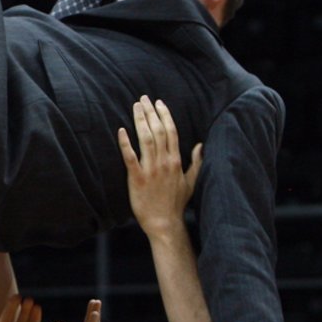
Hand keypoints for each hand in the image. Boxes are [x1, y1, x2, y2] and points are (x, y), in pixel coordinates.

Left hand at [117, 96, 200, 239]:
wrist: (164, 222)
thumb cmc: (176, 203)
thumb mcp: (191, 181)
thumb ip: (196, 162)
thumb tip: (200, 145)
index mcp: (176, 160)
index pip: (171, 131)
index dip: (164, 115)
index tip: (159, 102)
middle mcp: (164, 162)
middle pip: (158, 131)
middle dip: (151, 112)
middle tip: (143, 98)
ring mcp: (151, 169)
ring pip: (145, 139)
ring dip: (140, 121)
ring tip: (135, 107)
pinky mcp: (137, 178)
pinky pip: (130, 157)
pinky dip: (125, 143)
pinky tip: (121, 130)